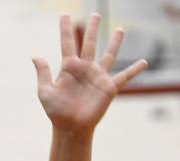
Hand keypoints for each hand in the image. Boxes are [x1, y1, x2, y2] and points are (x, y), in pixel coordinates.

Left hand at [33, 14, 147, 136]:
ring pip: (108, 55)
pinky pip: (124, 77)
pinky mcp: (108, 88)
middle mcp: (84, 69)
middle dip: (92, 29)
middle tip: (95, 15)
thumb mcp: (45, 91)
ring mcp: (97, 77)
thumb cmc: (56, 112)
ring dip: (115, 43)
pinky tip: (144, 62)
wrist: (70, 127)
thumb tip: (35, 56)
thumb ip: (43, 73)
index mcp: (68, 68)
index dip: (65, 29)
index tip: (63, 15)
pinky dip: (134, 70)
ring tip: (120, 29)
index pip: (67, 44)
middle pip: (89, 44)